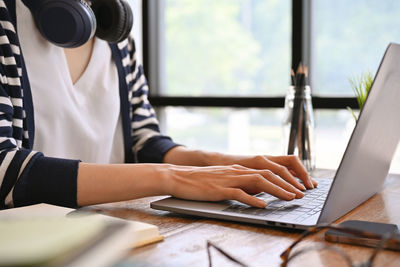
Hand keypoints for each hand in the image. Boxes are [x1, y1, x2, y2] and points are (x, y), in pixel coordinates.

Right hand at [161, 164, 307, 207]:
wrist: (179, 177)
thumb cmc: (201, 181)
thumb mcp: (225, 179)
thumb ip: (242, 183)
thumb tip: (260, 192)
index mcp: (240, 168)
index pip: (268, 170)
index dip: (285, 178)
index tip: (298, 188)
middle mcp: (237, 171)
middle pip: (268, 174)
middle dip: (287, 183)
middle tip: (300, 194)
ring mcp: (229, 179)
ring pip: (259, 181)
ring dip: (277, 190)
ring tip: (289, 198)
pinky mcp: (220, 189)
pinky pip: (239, 193)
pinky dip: (253, 199)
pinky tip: (263, 205)